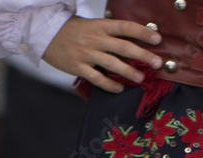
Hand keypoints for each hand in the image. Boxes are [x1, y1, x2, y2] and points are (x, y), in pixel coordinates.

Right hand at [43, 16, 162, 92]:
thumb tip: (128, 39)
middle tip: (156, 63)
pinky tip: (119, 88)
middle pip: (124, 47)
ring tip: (141, 78)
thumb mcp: (91, 24)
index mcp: (101, 25)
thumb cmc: (71, 30)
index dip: (143, 33)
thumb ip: (108, 31)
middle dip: (143, 55)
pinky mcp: (78, 67)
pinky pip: (97, 78)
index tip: (157, 39)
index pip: (126, 27)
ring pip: (112, 64)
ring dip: (129, 72)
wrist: (46, 35)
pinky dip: (109, 84)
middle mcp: (96, 39)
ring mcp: (87, 54)